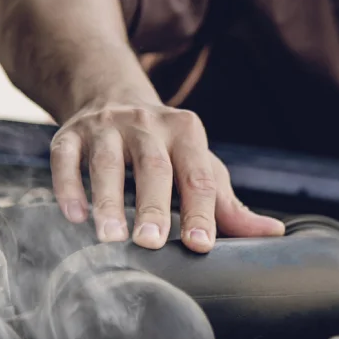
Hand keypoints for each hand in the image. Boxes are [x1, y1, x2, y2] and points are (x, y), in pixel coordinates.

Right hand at [49, 98, 284, 251]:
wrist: (112, 93)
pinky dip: (68, 186)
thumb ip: (229, 203)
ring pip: (107, 164)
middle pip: (153, 168)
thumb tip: (273, 233)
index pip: (197, 176)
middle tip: (150, 243)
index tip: (201, 245)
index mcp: (187, 133)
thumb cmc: (165, 144)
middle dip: (152, 206)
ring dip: (107, 201)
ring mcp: (107, 127)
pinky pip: (66, 157)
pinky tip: (73, 215)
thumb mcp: (198, 164)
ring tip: (109, 238)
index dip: (201, 211)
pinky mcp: (70, 133)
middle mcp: (148, 124)